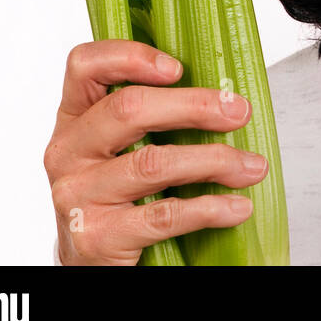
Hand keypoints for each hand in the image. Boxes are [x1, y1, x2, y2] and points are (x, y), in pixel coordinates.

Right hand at [43, 40, 269, 264]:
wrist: (88, 263)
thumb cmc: (116, 194)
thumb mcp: (119, 148)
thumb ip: (150, 115)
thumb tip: (223, 95)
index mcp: (74, 118)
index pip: (85, 66)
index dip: (130, 57)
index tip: (178, 68)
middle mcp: (67, 152)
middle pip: (128, 109)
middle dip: (195, 106)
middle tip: (239, 112)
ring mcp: (77, 195)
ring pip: (153, 164)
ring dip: (215, 161)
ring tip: (252, 167)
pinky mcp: (97, 237)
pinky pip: (163, 215)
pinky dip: (210, 208)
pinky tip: (238, 206)